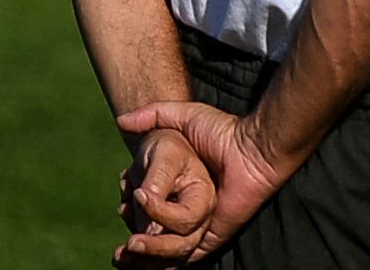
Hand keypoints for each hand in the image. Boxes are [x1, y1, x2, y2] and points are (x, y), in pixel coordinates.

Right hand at [116, 102, 295, 260]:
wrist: (251, 150)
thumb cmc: (222, 131)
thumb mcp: (184, 116)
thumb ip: (153, 115)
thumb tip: (121, 122)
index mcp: (179, 187)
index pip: (147, 207)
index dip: (131, 208)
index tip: (121, 202)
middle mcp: (186, 209)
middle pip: (151, 233)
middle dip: (131, 241)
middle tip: (118, 241)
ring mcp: (197, 227)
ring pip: (162, 251)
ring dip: (139, 256)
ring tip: (122, 251)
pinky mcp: (208, 240)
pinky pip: (181, 260)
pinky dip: (158, 261)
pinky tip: (139, 250)